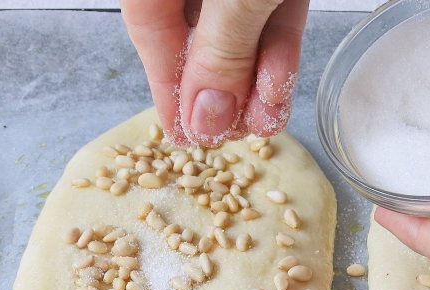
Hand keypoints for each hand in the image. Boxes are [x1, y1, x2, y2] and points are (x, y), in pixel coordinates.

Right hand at [120, 0, 309, 145]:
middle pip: (191, 35)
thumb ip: (223, 49)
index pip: (149, 30)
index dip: (166, 89)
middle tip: (233, 133)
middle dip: (220, 91)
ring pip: (236, 28)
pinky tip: (280, 86)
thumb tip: (205, 118)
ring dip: (255, 78)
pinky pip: (269, 10)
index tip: (184, 137)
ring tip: (267, 118)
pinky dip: (278, 46)